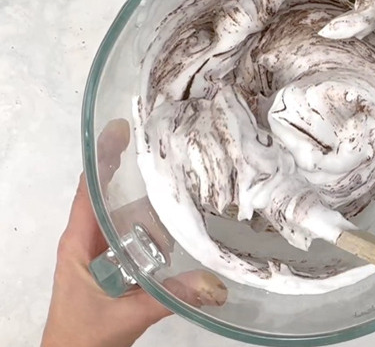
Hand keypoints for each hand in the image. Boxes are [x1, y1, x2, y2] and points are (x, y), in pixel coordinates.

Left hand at [42, 120, 226, 346]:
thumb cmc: (82, 337)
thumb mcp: (126, 315)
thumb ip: (170, 298)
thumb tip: (215, 284)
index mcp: (79, 243)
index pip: (88, 190)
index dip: (102, 158)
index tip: (121, 129)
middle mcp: (89, 242)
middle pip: (113, 199)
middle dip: (138, 178)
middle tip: (172, 157)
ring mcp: (101, 257)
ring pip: (127, 222)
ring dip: (151, 212)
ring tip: (184, 194)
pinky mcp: (114, 272)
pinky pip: (135, 243)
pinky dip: (155, 235)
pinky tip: (178, 235)